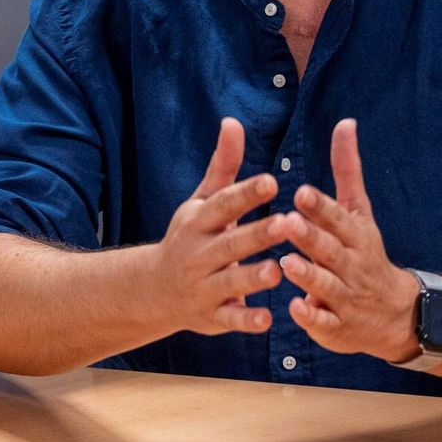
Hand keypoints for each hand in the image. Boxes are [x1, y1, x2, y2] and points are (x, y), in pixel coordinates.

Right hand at [150, 117, 288, 335]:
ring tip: (278, 270)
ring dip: (252, 278)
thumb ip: (223, 166)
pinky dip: (246, 320)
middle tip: (286, 224)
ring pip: (230, 283)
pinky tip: (268, 318)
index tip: (272, 182)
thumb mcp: (202, 200)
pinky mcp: (211, 317)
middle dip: (257, 235)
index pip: (223, 205)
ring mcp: (203, 287)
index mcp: (198, 222)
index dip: (246, 194)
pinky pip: (230, 320)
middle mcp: (198, 254)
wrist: (155, 289)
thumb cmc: (191, 235)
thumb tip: (233, 122)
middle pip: (230, 244)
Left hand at [279, 119, 421, 361]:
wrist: (396, 313)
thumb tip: (344, 123)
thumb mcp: (360, 211)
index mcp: (356, 235)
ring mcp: (347, 298)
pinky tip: (295, 308)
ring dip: (307, 276)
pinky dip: (312, 317)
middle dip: (310, 237)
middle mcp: (352, 265)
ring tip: (286, 263)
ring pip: (326, 286)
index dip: (321, 207)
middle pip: (330, 250)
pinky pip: (325, 324)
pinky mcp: (338, 328)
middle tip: (286, 221)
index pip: (338, 218)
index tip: (301, 191)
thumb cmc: (366, 252)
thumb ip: (347, 170)